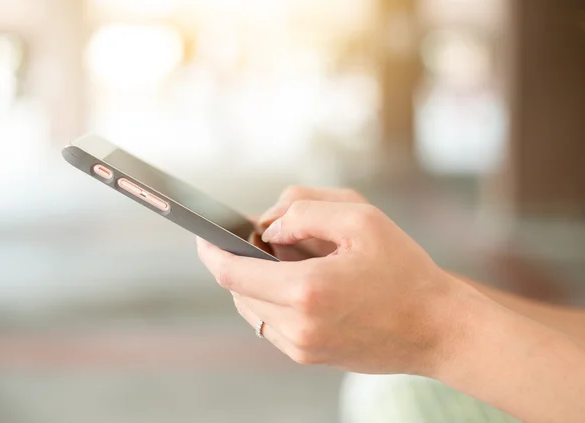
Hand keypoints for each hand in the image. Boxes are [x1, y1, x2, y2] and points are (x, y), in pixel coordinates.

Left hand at [197, 200, 472, 375]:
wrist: (437, 327)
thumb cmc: (405, 270)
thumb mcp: (360, 218)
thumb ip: (303, 211)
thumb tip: (267, 227)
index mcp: (306, 291)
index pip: (233, 273)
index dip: (212, 252)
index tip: (202, 237)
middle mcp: (297, 326)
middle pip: (240, 290)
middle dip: (244, 260)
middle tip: (267, 238)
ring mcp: (301, 348)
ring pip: (253, 308)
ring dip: (260, 280)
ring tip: (293, 260)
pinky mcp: (309, 357)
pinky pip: (272, 323)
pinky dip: (275, 298)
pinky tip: (303, 283)